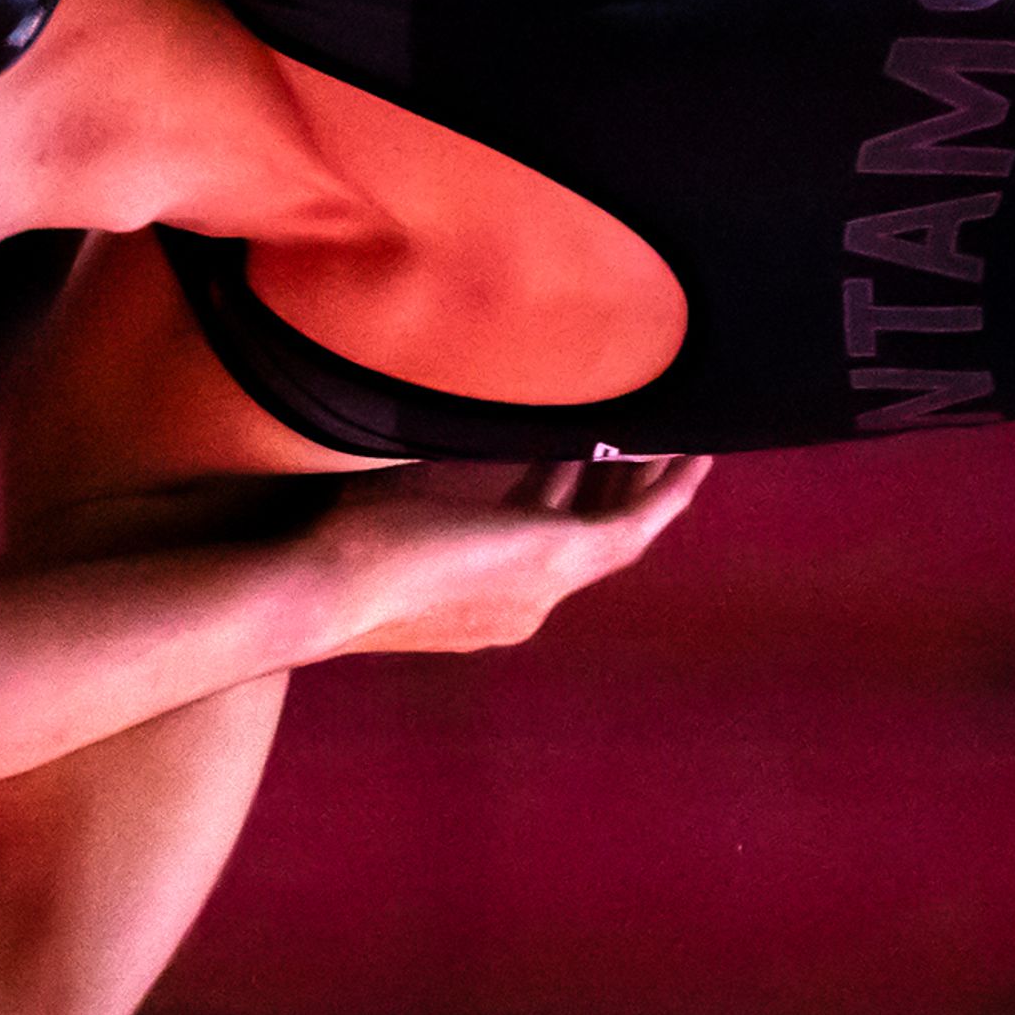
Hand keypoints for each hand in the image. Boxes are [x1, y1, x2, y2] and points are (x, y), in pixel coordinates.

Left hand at [316, 455, 709, 655]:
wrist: (324, 591)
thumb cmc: (330, 547)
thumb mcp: (380, 499)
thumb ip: (407, 471)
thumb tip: (405, 416)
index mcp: (478, 588)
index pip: (535, 525)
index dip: (562, 483)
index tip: (577, 443)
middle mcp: (521, 599)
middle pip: (586, 531)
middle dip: (619, 485)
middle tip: (651, 441)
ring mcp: (544, 589)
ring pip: (619, 531)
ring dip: (651, 485)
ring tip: (683, 441)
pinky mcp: (559, 561)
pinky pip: (632, 524)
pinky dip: (665, 492)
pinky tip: (690, 455)